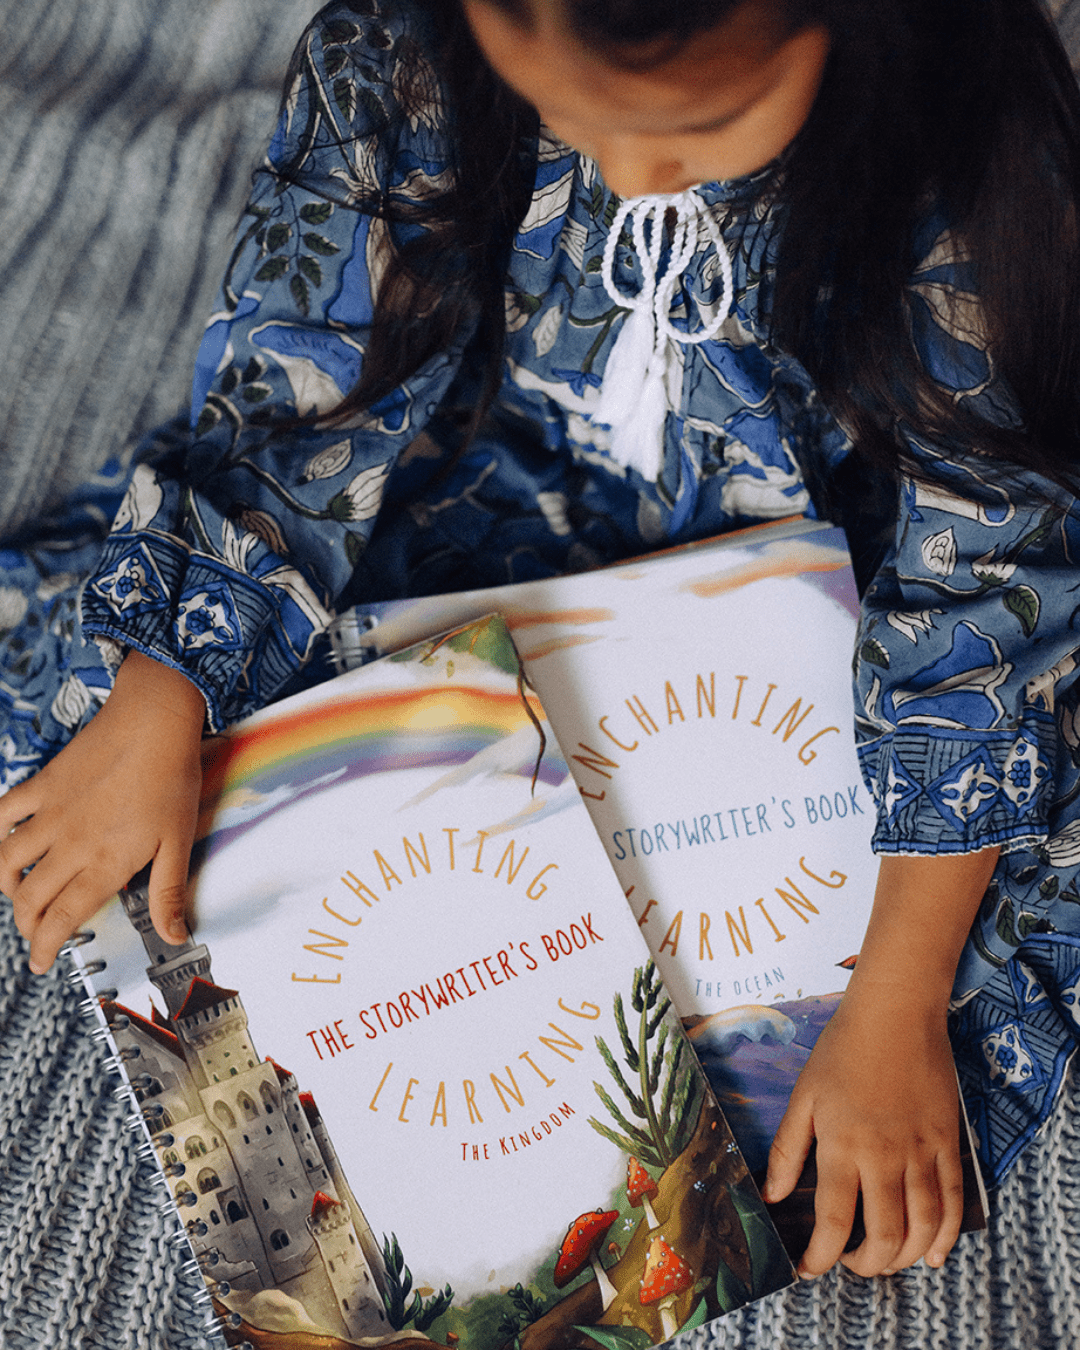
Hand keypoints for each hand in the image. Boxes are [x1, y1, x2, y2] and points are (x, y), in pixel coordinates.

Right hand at [0, 650, 205, 970]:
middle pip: (31, 897)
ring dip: (6, 886)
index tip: (40, 961)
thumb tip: (175, 935)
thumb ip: (168, 892)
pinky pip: (3, 814)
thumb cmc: (171, 779)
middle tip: (35, 932)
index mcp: (104, 863)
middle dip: (27, 925)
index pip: (62, 918)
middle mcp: (70, 844)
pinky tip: (4, 843)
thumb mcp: (179, 842)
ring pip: (7, 862)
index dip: (46, 945)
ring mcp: (51, 814)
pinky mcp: (43, 785)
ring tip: (18, 895)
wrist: (153, 722)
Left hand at [764, 984, 964, 1277]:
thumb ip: (787, 1149)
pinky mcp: (949, 1143)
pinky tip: (933, 1253)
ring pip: (923, 1228)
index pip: (833, 1223)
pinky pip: (954, 1202)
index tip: (808, 1269)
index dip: (820, 1257)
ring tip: (886, 1262)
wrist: (896, 1013)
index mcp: (843, 1147)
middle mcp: (885, 1158)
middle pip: (884, 1237)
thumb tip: (770, 1194)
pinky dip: (946, 1236)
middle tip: (849, 1263)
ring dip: (904, 1257)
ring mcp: (922, 1152)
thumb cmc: (843, 1049)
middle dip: (866, 1266)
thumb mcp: (804, 1096)